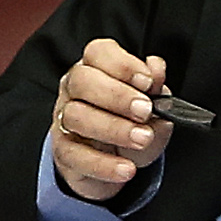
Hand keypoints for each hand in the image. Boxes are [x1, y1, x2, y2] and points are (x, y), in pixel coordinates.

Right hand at [52, 37, 170, 201]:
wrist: (118, 161)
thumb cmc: (132, 123)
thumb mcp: (152, 105)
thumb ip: (156, 87)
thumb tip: (156, 69)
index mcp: (96, 68)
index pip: (99, 52)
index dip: (123, 64)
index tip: (148, 82)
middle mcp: (74, 89)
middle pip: (83, 81)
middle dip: (117, 96)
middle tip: (145, 111)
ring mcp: (64, 119)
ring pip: (77, 116)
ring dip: (113, 129)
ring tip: (142, 139)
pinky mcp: (63, 151)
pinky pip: (76, 156)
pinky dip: (104, 165)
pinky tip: (126, 168)